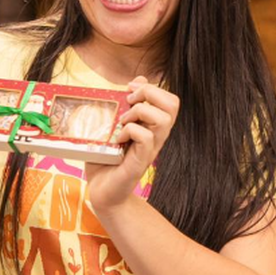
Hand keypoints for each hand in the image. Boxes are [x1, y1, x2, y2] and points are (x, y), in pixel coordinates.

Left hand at [84, 77, 178, 211]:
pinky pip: (146, 137)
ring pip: (164, 119)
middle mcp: (157, 137)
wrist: (102, 193)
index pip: (170, 99)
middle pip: (173, 104)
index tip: (129, 90)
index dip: (151, 87)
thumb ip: (123, 106)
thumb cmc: (105, 159)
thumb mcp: (112, 127)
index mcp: (153, 127)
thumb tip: (135, 81)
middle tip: (129, 102)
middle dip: (149, 93)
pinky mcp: (140, 162)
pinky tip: (118, 138)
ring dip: (140, 112)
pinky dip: (130, 130)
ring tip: (123, 121)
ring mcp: (150, 149)